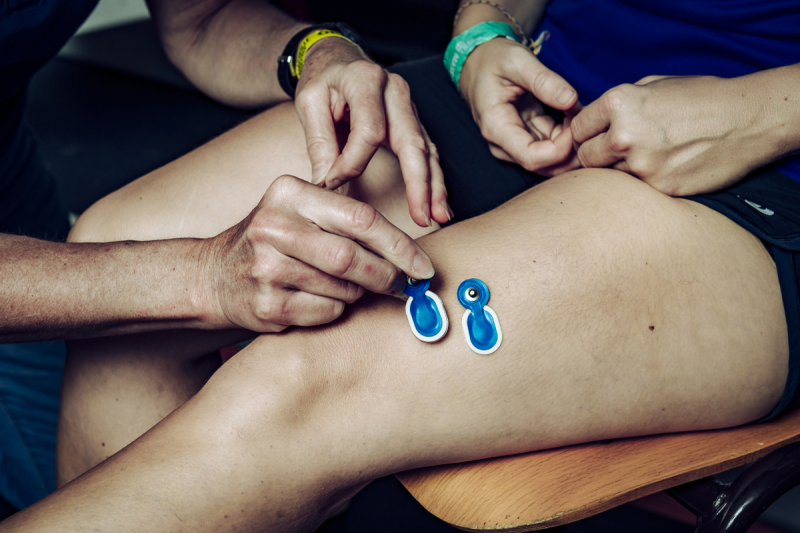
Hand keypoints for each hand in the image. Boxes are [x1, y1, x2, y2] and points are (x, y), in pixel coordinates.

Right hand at [204, 175, 435, 331]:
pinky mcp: (266, 304)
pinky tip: (319, 300)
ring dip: (357, 293)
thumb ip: (346, 218)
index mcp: (290, 192)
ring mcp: (266, 267)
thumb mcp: (300, 211)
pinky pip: (325, 312)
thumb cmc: (273, 241)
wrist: (215, 275)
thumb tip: (410, 253)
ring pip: (343, 288)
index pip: (361, 218)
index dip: (400, 246)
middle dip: (387, 276)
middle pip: (353, 257)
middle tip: (404, 286)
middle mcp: (274, 226)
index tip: (423, 266)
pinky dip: (335, 310)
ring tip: (345, 286)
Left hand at [294, 37, 449, 226]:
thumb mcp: (308, 104)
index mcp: (366, 80)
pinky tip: (438, 203)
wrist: (335, 59)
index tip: (332, 183)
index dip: (351, 163)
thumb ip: (319, 144)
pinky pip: (427, 151)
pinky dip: (433, 178)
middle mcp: (395, 90)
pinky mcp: (412, 120)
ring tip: (439, 216)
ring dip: (434, 186)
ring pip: (427, 149)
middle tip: (422, 217)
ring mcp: (409, 105)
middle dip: (419, 184)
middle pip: (412, 142)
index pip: (369, 132)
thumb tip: (326, 185)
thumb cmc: (322, 80)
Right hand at [459, 37, 580, 175]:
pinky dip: (568, 133)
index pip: (532, 158)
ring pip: (552, 159)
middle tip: (588, 118)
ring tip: (580, 109)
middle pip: (545, 165)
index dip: (561, 148)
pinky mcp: (526, 139)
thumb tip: (570, 100)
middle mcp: (503, 144)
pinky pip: (552, 146)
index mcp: (497, 128)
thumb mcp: (517, 61)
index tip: (579, 123)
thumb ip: (543, 81)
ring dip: (572, 141)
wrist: (478, 62)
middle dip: (571, 149)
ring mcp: (514, 144)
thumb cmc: (493, 60)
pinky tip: (574, 112)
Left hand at [571, 75, 769, 195]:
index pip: (577, 128)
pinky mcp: (659, 188)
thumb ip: (618, 105)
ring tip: (647, 156)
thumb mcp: (653, 85)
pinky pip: (636, 189)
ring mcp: (641, 166)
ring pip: (609, 176)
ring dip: (620, 170)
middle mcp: (624, 135)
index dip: (583, 133)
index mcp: (620, 104)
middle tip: (614, 151)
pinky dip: (643, 182)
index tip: (592, 136)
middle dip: (594, 155)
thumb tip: (591, 121)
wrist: (746, 121)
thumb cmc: (701, 98)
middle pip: (585, 157)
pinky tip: (664, 167)